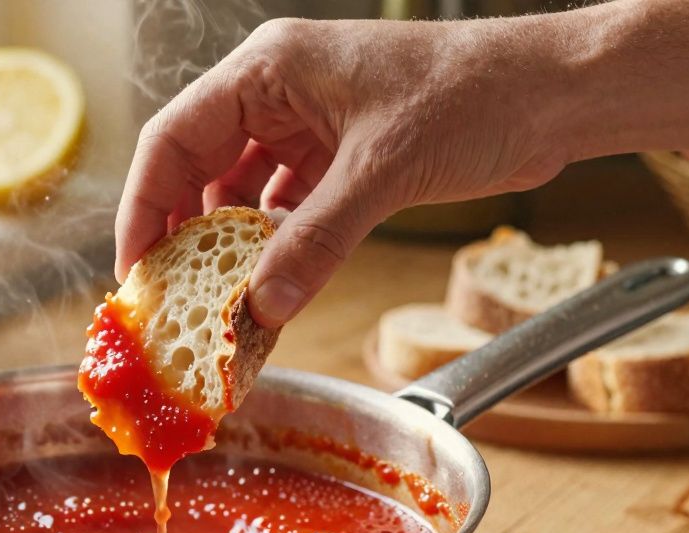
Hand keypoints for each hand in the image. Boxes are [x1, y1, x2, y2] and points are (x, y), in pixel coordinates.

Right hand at [114, 16, 571, 326]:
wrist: (553, 95)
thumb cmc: (475, 95)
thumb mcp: (382, 170)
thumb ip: (315, 242)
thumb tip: (262, 307)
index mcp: (269, 69)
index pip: (175, 138)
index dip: (143, 206)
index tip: (135, 269)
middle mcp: (278, 94)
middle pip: (198, 168)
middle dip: (182, 234)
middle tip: (169, 298)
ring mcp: (308, 126)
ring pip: (240, 194)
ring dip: (230, 247)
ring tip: (216, 300)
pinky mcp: (339, 157)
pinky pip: (285, 209)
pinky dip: (275, 248)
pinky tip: (270, 283)